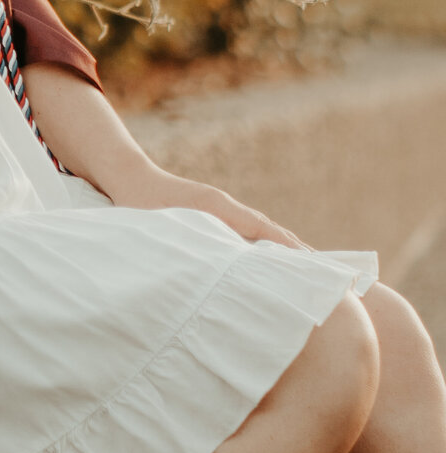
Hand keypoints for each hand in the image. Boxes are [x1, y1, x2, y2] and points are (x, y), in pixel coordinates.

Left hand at [119, 166, 309, 251]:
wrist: (129, 178)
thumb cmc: (142, 205)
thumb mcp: (168, 228)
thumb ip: (195, 244)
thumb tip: (225, 267)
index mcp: (219, 207)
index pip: (264, 230)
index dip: (289, 248)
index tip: (313, 264)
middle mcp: (225, 206)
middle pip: (270, 230)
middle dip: (295, 250)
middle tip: (323, 274)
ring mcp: (221, 208)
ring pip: (260, 229)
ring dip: (282, 247)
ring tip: (306, 270)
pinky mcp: (213, 213)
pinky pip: (247, 230)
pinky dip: (265, 243)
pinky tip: (268, 260)